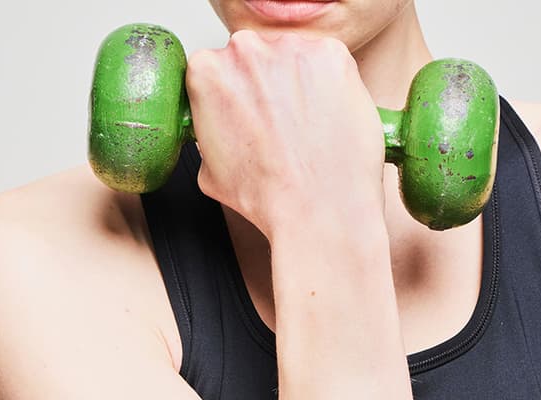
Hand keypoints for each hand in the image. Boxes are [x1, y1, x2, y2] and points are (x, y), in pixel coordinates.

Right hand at [187, 28, 385, 239]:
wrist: (317, 210)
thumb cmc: (270, 197)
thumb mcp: (211, 172)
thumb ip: (210, 133)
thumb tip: (220, 129)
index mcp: (207, 71)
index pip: (219, 68)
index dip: (237, 94)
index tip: (250, 111)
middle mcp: (246, 49)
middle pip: (256, 56)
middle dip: (268, 85)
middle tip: (281, 124)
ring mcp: (292, 48)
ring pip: (295, 57)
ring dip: (301, 84)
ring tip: (308, 128)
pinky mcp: (332, 54)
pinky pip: (331, 62)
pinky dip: (333, 85)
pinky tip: (329, 119)